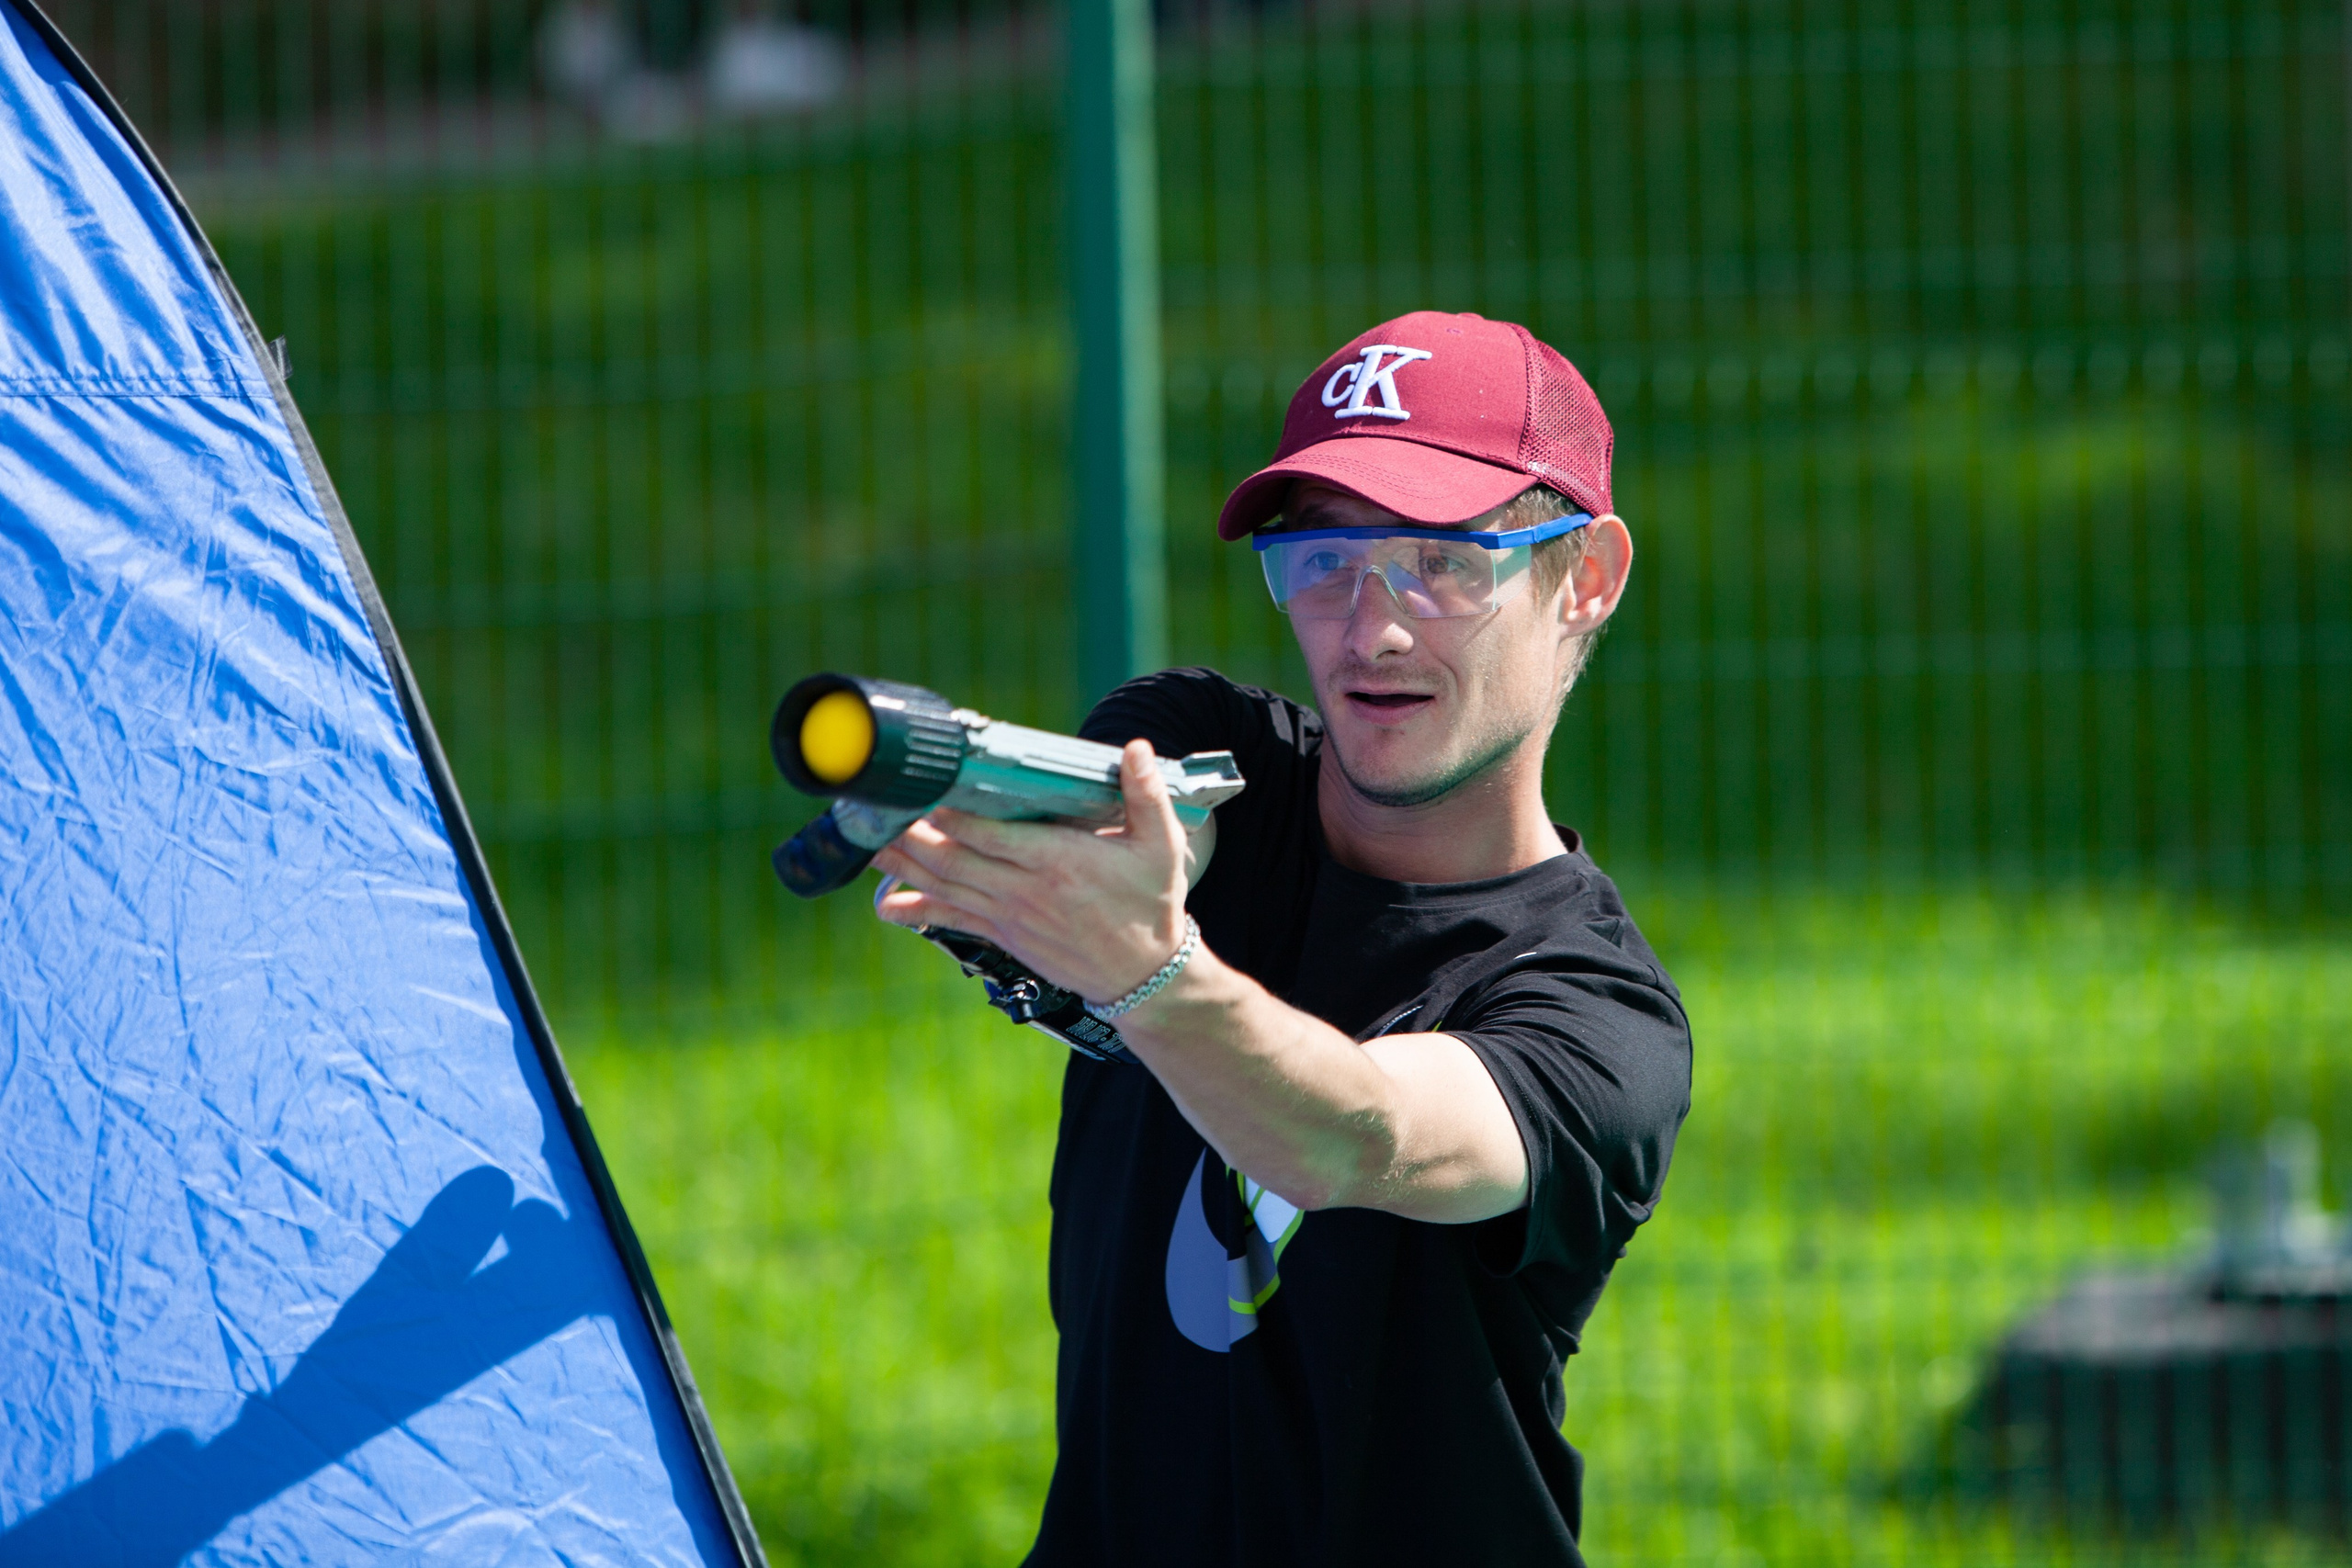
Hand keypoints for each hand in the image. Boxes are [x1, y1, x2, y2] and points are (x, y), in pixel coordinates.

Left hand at [870, 740, 1196, 1003]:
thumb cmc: (1150, 905)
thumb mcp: (1160, 847)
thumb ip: (1145, 795)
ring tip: (867, 844)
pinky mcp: (1004, 937)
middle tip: (877, 809)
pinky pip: (952, 921)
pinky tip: (886, 905)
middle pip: (954, 860)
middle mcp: (1025, 890)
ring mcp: (1009, 916)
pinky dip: (917, 912)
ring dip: (903, 867)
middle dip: (911, 836)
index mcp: (1058, 861)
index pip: (991, 835)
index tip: (923, 791)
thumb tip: (1135, 748)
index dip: (951, 815)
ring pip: (945, 888)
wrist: (1144, 975)